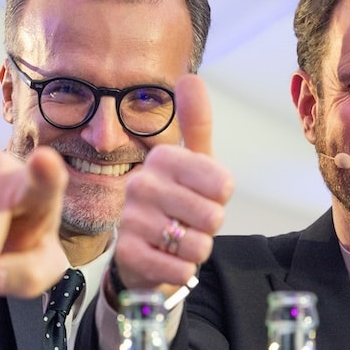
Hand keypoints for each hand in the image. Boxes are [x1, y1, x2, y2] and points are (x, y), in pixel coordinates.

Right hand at [111, 74, 234, 300]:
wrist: (143, 253)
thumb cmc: (176, 204)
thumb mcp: (193, 164)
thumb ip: (196, 125)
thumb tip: (190, 78)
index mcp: (163, 158)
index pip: (222, 184)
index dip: (221, 199)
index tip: (203, 196)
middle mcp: (141, 184)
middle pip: (212, 216)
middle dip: (209, 227)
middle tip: (189, 222)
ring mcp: (130, 219)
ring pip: (197, 245)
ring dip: (196, 250)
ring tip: (178, 242)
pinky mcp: (127, 254)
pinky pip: (179, 269)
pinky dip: (182, 271)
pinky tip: (169, 261)